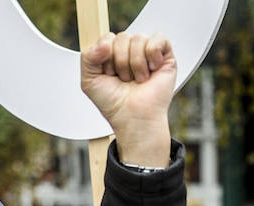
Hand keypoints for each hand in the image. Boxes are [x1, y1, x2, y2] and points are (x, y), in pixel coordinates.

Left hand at [81, 31, 176, 167]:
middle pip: (123, 37)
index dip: (106, 56)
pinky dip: (153, 53)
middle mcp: (131, 51)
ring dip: (136, 63)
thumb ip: (88, 56)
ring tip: (139, 79)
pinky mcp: (166, 58)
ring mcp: (149, 54)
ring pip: (138, 38)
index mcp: (113, 54)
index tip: (110, 75)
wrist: (133, 119)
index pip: (108, 38)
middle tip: (125, 80)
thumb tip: (106, 42)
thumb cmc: (114, 103)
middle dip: (121, 62)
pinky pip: (159, 39)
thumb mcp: (89, 80)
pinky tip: (152, 69)